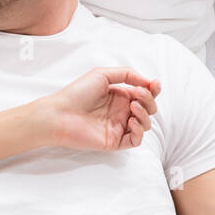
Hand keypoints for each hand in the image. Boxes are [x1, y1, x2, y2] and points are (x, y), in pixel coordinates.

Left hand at [39, 67, 159, 151]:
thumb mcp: (102, 74)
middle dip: (149, 101)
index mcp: (119, 96)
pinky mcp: (114, 141)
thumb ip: (127, 74)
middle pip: (148, 108)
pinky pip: (136, 140)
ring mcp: (118, 126)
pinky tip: (131, 121)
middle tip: (138, 95)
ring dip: (145, 114)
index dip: (153, 90)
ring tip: (133, 106)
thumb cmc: (77, 93)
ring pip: (145, 124)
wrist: (60, 114)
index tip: (154, 85)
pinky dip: (139, 131)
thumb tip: (148, 81)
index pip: (144, 94)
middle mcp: (120, 111)